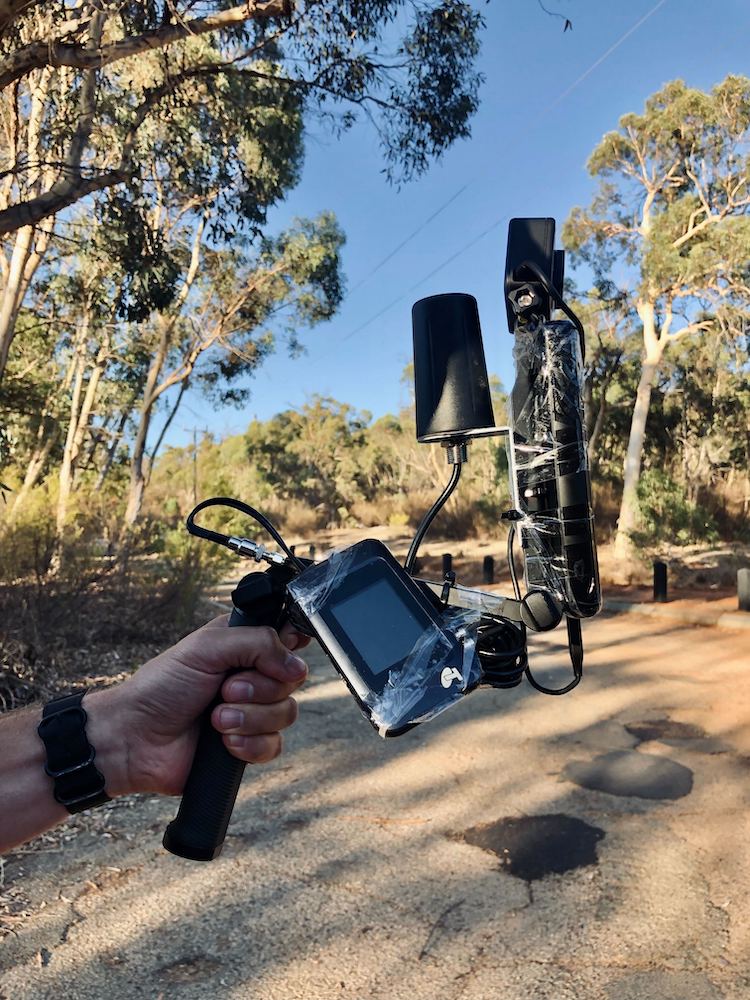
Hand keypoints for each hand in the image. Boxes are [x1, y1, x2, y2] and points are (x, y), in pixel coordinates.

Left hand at [86, 616, 308, 797]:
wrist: (135, 739)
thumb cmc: (161, 687)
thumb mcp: (207, 647)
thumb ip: (258, 642)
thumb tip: (296, 665)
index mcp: (243, 647)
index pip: (289, 640)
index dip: (288, 649)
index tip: (272, 658)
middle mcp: (252, 678)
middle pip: (292, 681)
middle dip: (259, 688)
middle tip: (224, 690)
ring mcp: (251, 714)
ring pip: (286, 714)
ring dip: (250, 718)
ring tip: (216, 719)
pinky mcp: (248, 746)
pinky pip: (274, 746)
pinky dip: (249, 744)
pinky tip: (224, 743)